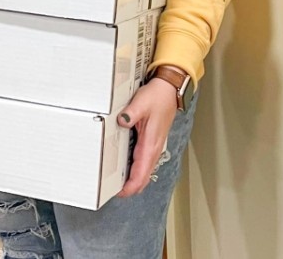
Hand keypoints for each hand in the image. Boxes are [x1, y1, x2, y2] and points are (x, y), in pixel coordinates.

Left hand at [115, 79, 178, 196]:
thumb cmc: (157, 97)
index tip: (119, 192)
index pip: (141, 174)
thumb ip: (131, 113)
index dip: (130, 187)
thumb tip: (122, 121)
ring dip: (132, 179)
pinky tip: (125, 166)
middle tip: (113, 190)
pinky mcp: (151, 142)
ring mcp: (153, 146)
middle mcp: (153, 148)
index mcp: (151, 144)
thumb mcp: (141, 103)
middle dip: (130, 187)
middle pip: (143, 177)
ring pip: (144, 171)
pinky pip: (143, 162)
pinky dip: (135, 169)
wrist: (169, 91)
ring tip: (116, 181)